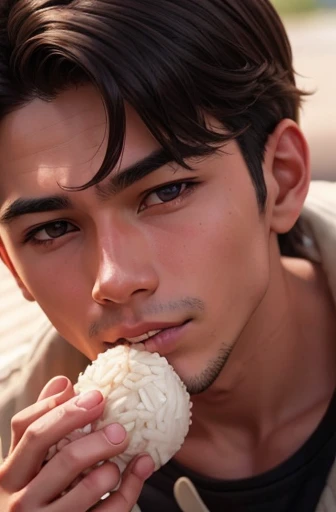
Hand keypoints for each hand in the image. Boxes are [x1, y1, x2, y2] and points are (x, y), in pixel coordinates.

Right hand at [0, 376, 153, 510]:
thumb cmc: (34, 495)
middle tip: (120, 428)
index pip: (30, 429)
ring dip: (112, 467)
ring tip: (122, 455)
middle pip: (64, 459)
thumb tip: (63, 382)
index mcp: (10, 472)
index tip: (97, 396)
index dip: (64, 408)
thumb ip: (43, 423)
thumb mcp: (29, 462)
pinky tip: (140, 468)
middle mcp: (21, 501)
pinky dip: (131, 488)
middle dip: (98, 439)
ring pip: (88, 488)